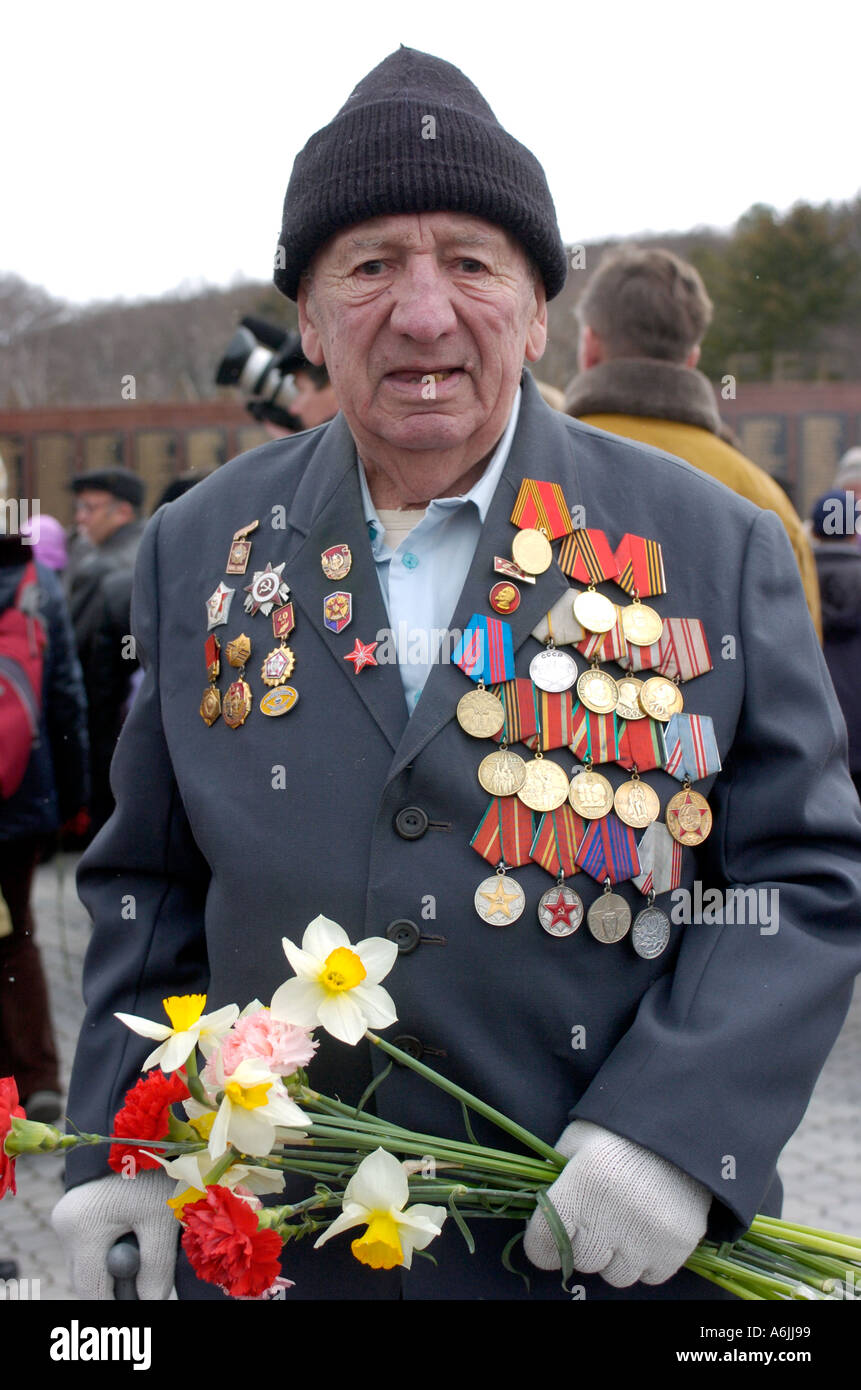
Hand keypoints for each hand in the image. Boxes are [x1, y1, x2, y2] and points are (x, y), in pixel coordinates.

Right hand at [52, 1171, 177, 1298]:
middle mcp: (64, 1224)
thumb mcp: (162, 1218)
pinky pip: (87, 1245)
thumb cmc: (155, 1168)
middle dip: (115, 1286)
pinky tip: (132, 1235)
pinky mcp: (73, 1209)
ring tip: (143, 1248)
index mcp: (83, 1227)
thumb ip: (156, 1267)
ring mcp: (65, 1216)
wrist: (143, 1126)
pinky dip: (107, 1249)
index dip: (117, 1303)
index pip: (91, 1289)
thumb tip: (152, 1303)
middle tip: (148, 1282)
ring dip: (111, 1267)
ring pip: (85, 1263)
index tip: (142, 1302)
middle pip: (85, 1279)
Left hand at [523, 1120, 711, 1286]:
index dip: (541, 1244)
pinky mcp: (676, 1246)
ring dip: (616, 1256)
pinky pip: (651, 1275)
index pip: (542, 1247)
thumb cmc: (619, 1130)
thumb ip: (555, 1175)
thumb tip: (543, 1208)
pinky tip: (648, 1231)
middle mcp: (609, 1220)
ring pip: (617, 1274)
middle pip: (582, 1261)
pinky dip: (647, 1260)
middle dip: (584, 1243)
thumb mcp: (576, 1140)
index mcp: (577, 1189)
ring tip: (625, 1224)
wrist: (678, 1124)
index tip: (548, 1239)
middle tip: (596, 1219)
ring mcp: (645, 1237)